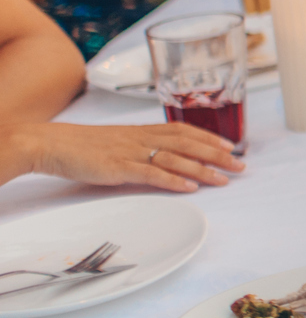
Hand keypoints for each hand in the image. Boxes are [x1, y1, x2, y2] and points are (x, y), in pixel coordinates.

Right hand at [11, 121, 243, 191]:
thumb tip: (160, 158)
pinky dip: (173, 180)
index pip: (184, 131)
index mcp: (142, 130)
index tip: (231, 145)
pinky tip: (190, 187)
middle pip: (188, 144)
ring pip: (176, 159)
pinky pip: (151, 174)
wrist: (52, 144)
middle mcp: (142, 138)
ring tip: (224, 178)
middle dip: (217, 154)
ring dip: (203, 169)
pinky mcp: (119, 168)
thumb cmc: (83, 145)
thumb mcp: (117, 141)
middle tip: (240, 165)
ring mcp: (132, 152)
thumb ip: (139, 147)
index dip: (209, 137)